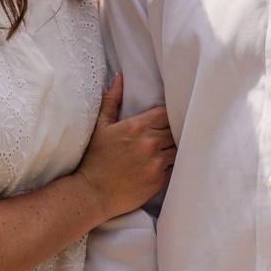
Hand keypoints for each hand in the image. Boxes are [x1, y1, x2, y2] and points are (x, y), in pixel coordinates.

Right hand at [75, 74, 174, 219]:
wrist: (91, 193)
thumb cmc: (94, 159)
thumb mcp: (100, 126)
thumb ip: (112, 100)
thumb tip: (119, 77)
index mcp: (137, 126)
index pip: (166, 113)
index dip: (169, 115)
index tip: (168, 118)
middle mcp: (150, 143)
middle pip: (176, 129)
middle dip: (175, 130)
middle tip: (174, 132)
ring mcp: (156, 162)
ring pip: (179, 148)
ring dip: (177, 147)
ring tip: (174, 147)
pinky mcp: (159, 180)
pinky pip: (177, 167)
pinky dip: (175, 164)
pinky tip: (170, 163)